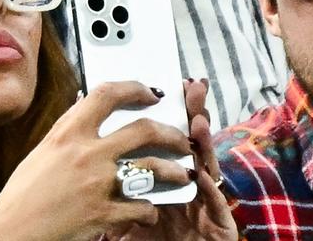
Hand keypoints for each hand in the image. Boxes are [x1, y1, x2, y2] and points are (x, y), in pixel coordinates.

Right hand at [0, 81, 194, 240]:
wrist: (11, 234)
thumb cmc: (22, 195)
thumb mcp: (43, 152)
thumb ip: (69, 131)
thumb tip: (86, 108)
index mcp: (68, 133)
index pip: (107, 94)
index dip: (135, 87)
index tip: (151, 92)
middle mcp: (87, 153)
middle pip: (144, 129)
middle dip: (170, 133)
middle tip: (181, 139)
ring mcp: (98, 183)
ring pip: (153, 168)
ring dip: (174, 171)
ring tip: (182, 175)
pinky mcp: (104, 213)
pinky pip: (142, 207)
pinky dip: (149, 210)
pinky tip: (149, 211)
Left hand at [104, 79, 236, 240]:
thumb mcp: (124, 218)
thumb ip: (117, 190)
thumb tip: (94, 155)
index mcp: (164, 181)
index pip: (169, 140)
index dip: (170, 113)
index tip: (163, 87)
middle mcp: (188, 188)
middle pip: (191, 145)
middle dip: (191, 115)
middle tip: (191, 88)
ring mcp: (204, 206)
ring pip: (208, 169)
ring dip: (203, 145)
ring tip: (196, 123)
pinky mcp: (219, 227)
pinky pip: (215, 206)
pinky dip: (210, 189)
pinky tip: (204, 174)